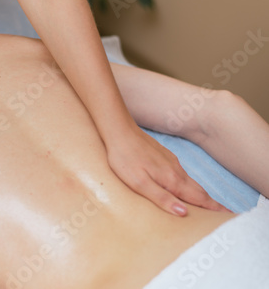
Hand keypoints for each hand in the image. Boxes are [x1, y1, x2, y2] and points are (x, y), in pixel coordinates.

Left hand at [106, 125, 230, 215]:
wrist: (119, 131)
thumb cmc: (125, 158)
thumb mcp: (139, 183)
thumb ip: (161, 198)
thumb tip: (183, 213)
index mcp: (171, 180)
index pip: (197, 198)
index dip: (212, 209)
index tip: (228, 217)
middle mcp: (175, 171)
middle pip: (198, 191)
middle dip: (211, 203)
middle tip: (226, 215)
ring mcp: (170, 162)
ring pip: (190, 182)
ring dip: (201, 194)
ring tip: (208, 205)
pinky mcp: (163, 156)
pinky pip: (181, 174)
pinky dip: (189, 184)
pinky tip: (185, 186)